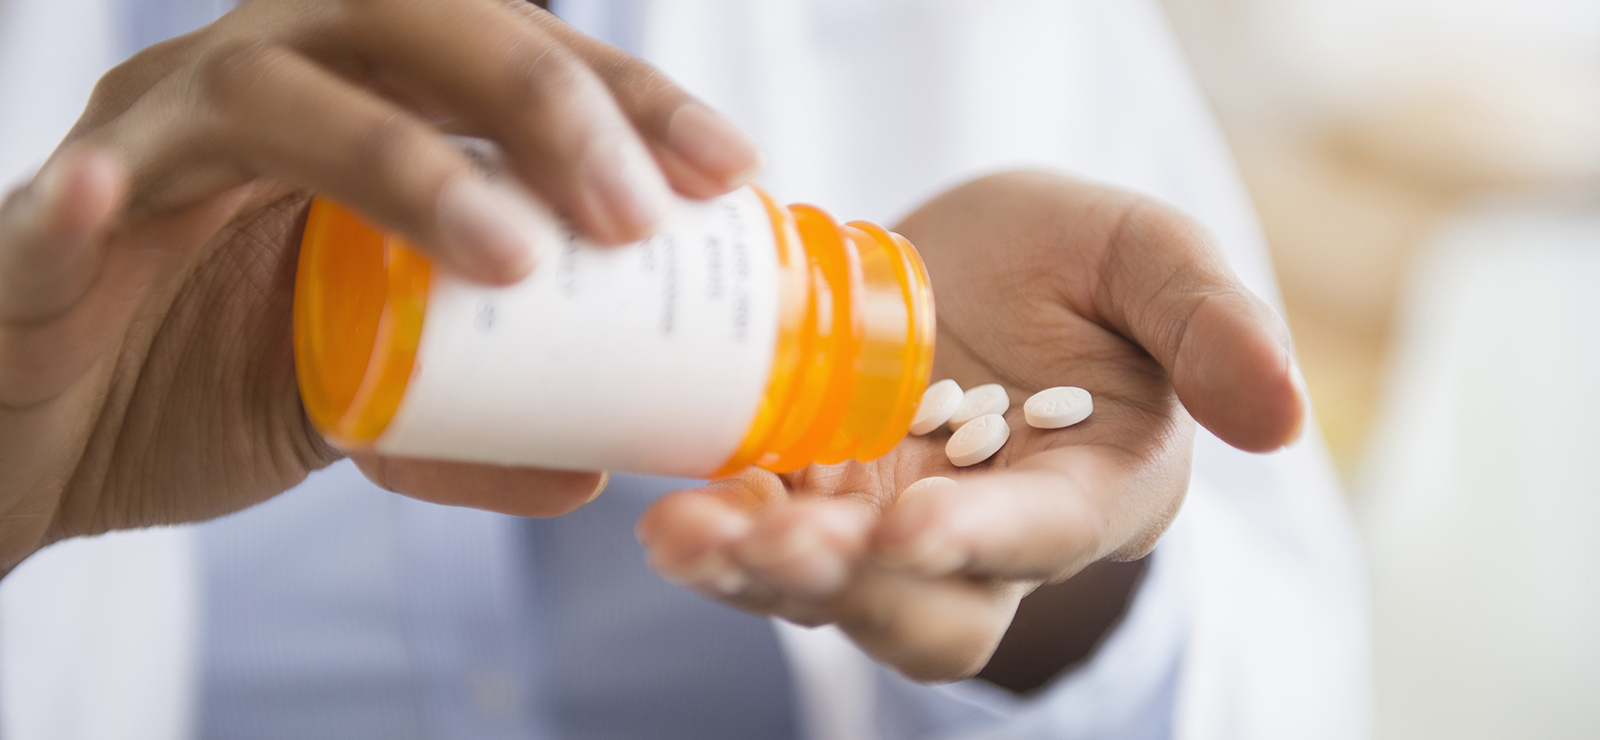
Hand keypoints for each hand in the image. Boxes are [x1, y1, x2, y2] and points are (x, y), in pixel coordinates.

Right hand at [0, 0, 762, 572]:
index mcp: (353, 102)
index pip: (504, 58)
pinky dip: (91, 207)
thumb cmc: (208, 377)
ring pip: (269, 98)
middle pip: (407, 29)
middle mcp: (260, 87)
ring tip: (508, 256)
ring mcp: (152, 145)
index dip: (623, 98)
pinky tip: (120, 204)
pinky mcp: (48, 234)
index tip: (728, 170)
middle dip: (543, 103)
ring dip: (397, 162)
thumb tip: (597, 469)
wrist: (45, 437)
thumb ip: (472, 427)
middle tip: (636, 214)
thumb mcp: (368, 405)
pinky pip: (66, 206)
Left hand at [636, 171, 1304, 682]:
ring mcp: (891, 527)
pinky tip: (673, 506)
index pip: (1042, 536)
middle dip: (847, 583)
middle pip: (924, 606)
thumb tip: (1284, 416)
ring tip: (689, 535)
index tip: (917, 525)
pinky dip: (720, 533)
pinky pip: (765, 540)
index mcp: (1091, 488)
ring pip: (831, 594)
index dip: (982, 540)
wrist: (972, 268)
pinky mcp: (816, 501)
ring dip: (760, 574)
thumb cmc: (1076, 268)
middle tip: (775, 540)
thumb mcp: (1148, 260)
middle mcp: (988, 538)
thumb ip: (1211, 324)